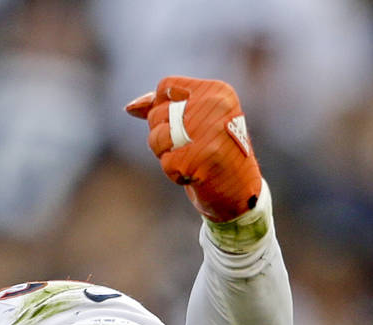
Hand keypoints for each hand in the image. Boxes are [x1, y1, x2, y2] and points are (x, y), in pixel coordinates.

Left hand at [125, 76, 261, 222]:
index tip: (180, 122)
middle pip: (157, 114)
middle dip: (163, 135)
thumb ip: (164, 108)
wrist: (242, 190)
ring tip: (191, 158)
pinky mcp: (198, 157)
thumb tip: (130, 108)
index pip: (165, 86)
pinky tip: (197, 173)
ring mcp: (207, 132)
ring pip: (157, 137)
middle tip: (190, 145)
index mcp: (217, 91)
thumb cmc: (215, 152)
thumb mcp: (196, 121)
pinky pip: (166, 163)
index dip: (161, 107)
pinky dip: (175, 173)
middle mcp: (215, 106)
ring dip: (165, 154)